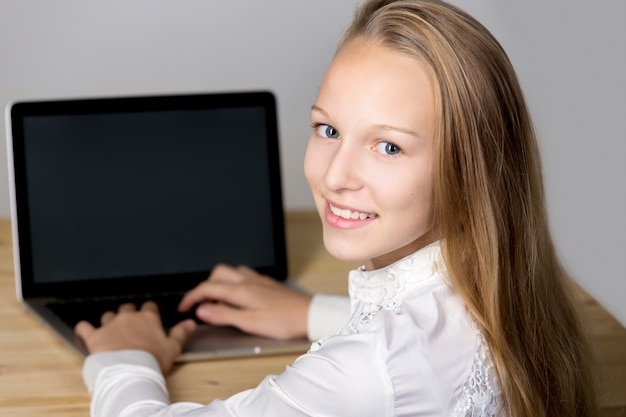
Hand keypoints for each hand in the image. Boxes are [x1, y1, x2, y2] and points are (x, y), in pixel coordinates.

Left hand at [74, 301, 196, 373]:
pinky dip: (84, 328)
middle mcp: (128, 317)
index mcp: (148, 318)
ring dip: (109, 320)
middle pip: (127, 307)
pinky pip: (85, 327)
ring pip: (108, 315)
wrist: (129, 371)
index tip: (150, 316)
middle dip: (128, 314)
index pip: (149, 306)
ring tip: (111, 330)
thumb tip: (190, 323)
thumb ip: (181, 333)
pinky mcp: (94, 336)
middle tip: (131, 325)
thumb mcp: (173, 348)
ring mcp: (110, 325)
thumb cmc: (151, 360)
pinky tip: (84, 329)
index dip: (149, 311)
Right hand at [178, 264, 312, 339]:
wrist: (310, 314)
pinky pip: (243, 276)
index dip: (191, 297)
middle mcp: (248, 281)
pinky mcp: (267, 284)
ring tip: (216, 299)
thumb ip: (224, 315)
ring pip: (231, 273)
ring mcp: (258, 280)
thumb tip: (203, 310)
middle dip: (204, 286)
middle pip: (217, 274)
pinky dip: (233, 283)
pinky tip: (238, 296)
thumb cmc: (284, 320)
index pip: (207, 288)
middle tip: (199, 303)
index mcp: (241, 290)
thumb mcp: (249, 322)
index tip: (183, 308)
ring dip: (218, 283)